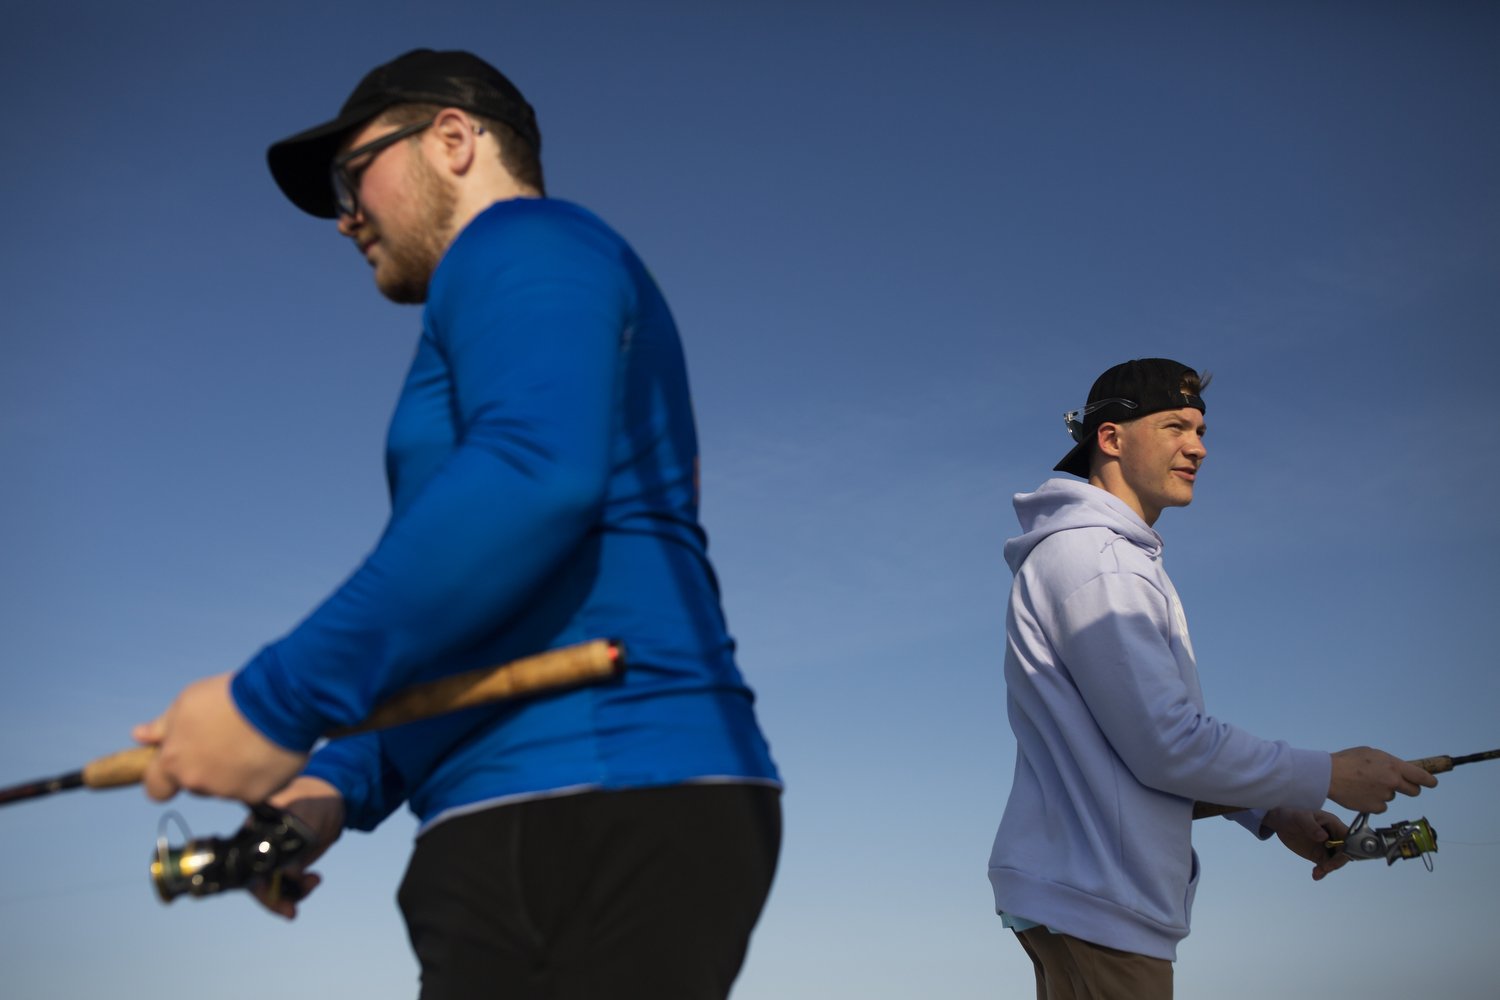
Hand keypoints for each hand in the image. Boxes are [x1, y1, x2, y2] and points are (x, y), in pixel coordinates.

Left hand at [133, 674, 306, 803]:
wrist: (278, 701)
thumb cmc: (228, 697)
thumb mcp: (188, 702)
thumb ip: (163, 726)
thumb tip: (139, 736)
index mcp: (174, 760)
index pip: (155, 788)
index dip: (164, 778)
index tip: (176, 766)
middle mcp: (198, 782)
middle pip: (196, 783)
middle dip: (206, 766)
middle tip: (226, 738)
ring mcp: (229, 791)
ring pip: (226, 786)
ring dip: (234, 769)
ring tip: (252, 739)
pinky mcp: (259, 794)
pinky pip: (256, 787)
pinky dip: (260, 773)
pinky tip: (270, 749)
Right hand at [249, 776, 344, 919]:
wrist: (331, 799)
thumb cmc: (314, 800)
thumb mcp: (306, 817)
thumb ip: (295, 842)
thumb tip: (287, 875)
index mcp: (253, 833)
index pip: (245, 867)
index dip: (257, 887)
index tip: (272, 897)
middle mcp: (258, 847)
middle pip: (256, 883)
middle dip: (273, 899)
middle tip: (291, 911)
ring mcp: (272, 856)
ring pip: (274, 887)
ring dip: (291, 894)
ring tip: (313, 882)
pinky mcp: (286, 863)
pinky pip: (287, 884)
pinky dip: (298, 889)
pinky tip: (314, 880)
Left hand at [1263, 808, 1349, 880]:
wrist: (1280, 823)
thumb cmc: (1291, 815)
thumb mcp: (1299, 818)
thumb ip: (1311, 826)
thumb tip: (1324, 837)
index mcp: (1334, 824)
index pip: (1348, 839)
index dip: (1347, 849)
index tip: (1338, 858)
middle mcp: (1334, 836)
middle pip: (1344, 852)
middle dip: (1336, 862)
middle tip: (1324, 868)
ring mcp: (1327, 847)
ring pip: (1335, 861)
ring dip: (1328, 869)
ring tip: (1316, 873)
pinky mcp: (1319, 855)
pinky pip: (1325, 865)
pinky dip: (1322, 872)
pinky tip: (1315, 875)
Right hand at [1328, 746, 1436, 813]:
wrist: (1328, 776)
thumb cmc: (1347, 760)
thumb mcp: (1370, 752)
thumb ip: (1387, 762)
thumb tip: (1396, 769)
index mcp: (1393, 766)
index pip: (1421, 776)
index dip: (1429, 780)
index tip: (1432, 782)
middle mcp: (1393, 782)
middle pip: (1413, 791)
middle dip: (1408, 788)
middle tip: (1395, 784)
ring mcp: (1385, 796)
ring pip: (1391, 797)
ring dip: (1383, 793)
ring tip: (1365, 785)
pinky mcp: (1375, 808)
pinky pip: (1380, 806)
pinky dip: (1373, 802)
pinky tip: (1361, 794)